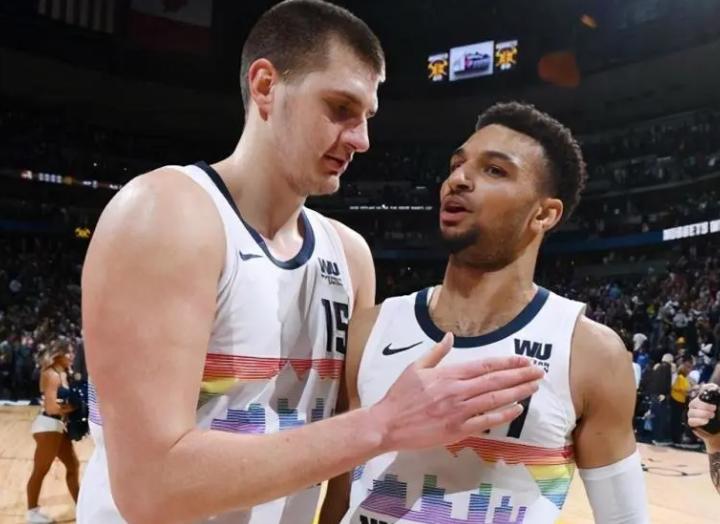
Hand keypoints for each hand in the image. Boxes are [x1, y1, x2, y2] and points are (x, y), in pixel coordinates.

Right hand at [370, 332, 543, 451]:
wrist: (388, 424)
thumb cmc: (400, 395)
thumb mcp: (415, 367)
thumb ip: (436, 352)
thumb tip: (450, 336)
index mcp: (448, 374)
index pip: (484, 366)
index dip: (506, 363)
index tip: (523, 360)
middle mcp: (457, 391)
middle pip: (495, 381)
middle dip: (520, 376)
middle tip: (539, 372)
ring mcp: (459, 411)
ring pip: (495, 399)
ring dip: (517, 392)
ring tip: (534, 387)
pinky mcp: (458, 430)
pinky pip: (486, 421)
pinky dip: (503, 414)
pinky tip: (517, 409)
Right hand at [688, 384, 719, 450]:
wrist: (719, 433)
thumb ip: (719, 402)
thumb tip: (716, 391)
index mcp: (705, 400)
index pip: (704, 390)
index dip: (706, 390)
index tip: (714, 395)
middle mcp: (697, 406)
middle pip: (694, 403)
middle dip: (704, 406)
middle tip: (714, 409)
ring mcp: (693, 415)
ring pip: (691, 412)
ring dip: (702, 413)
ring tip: (711, 416)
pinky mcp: (692, 423)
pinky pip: (691, 421)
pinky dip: (698, 420)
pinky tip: (706, 421)